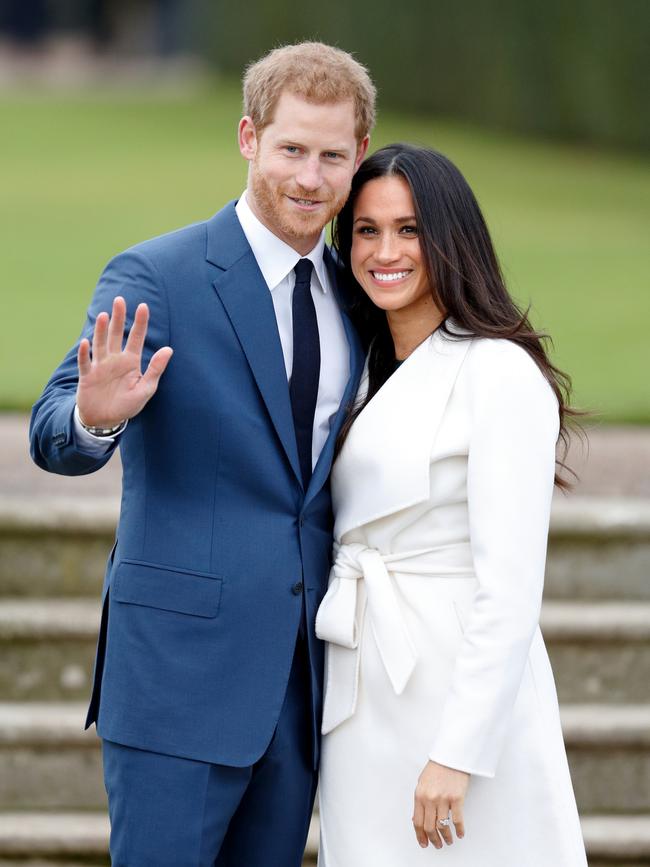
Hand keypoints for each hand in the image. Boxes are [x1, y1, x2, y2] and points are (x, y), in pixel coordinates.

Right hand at [76, 296, 172, 427]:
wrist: (106, 420)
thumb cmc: (127, 404)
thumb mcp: (146, 389)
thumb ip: (155, 369)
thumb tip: (169, 349)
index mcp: (130, 361)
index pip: (136, 337)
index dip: (140, 322)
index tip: (143, 306)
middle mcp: (114, 359)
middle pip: (116, 334)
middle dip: (118, 318)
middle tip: (119, 300)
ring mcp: (100, 366)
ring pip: (100, 344)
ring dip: (101, 330)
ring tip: (103, 315)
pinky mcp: (87, 376)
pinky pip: (85, 363)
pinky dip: (84, 353)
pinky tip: (85, 342)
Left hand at [412, 760, 468, 848]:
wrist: (451, 755)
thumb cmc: (437, 767)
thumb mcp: (422, 783)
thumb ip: (420, 801)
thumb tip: (417, 819)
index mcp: (419, 795)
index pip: (417, 822)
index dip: (420, 836)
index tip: (424, 843)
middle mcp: (430, 799)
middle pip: (429, 827)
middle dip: (433, 840)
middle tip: (437, 845)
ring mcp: (443, 799)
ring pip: (442, 826)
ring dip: (446, 837)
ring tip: (448, 841)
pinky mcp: (457, 798)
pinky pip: (457, 820)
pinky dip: (459, 830)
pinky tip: (459, 833)